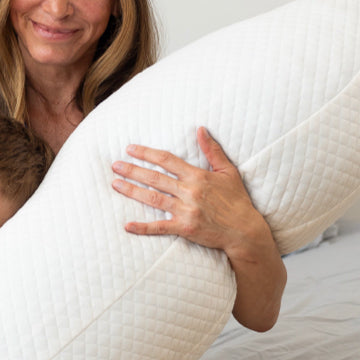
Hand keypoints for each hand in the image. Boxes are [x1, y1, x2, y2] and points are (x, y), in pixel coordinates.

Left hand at [112, 127, 260, 254]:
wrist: (243, 230)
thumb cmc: (237, 200)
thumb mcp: (228, 172)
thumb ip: (213, 151)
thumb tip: (201, 129)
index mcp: (198, 176)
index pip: (167, 160)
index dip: (147, 153)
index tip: (131, 149)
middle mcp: (189, 192)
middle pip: (155, 178)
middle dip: (133, 170)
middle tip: (115, 165)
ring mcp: (186, 211)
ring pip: (153, 198)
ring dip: (132, 191)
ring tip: (115, 184)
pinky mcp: (184, 228)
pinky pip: (160, 227)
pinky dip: (143, 227)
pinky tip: (127, 225)